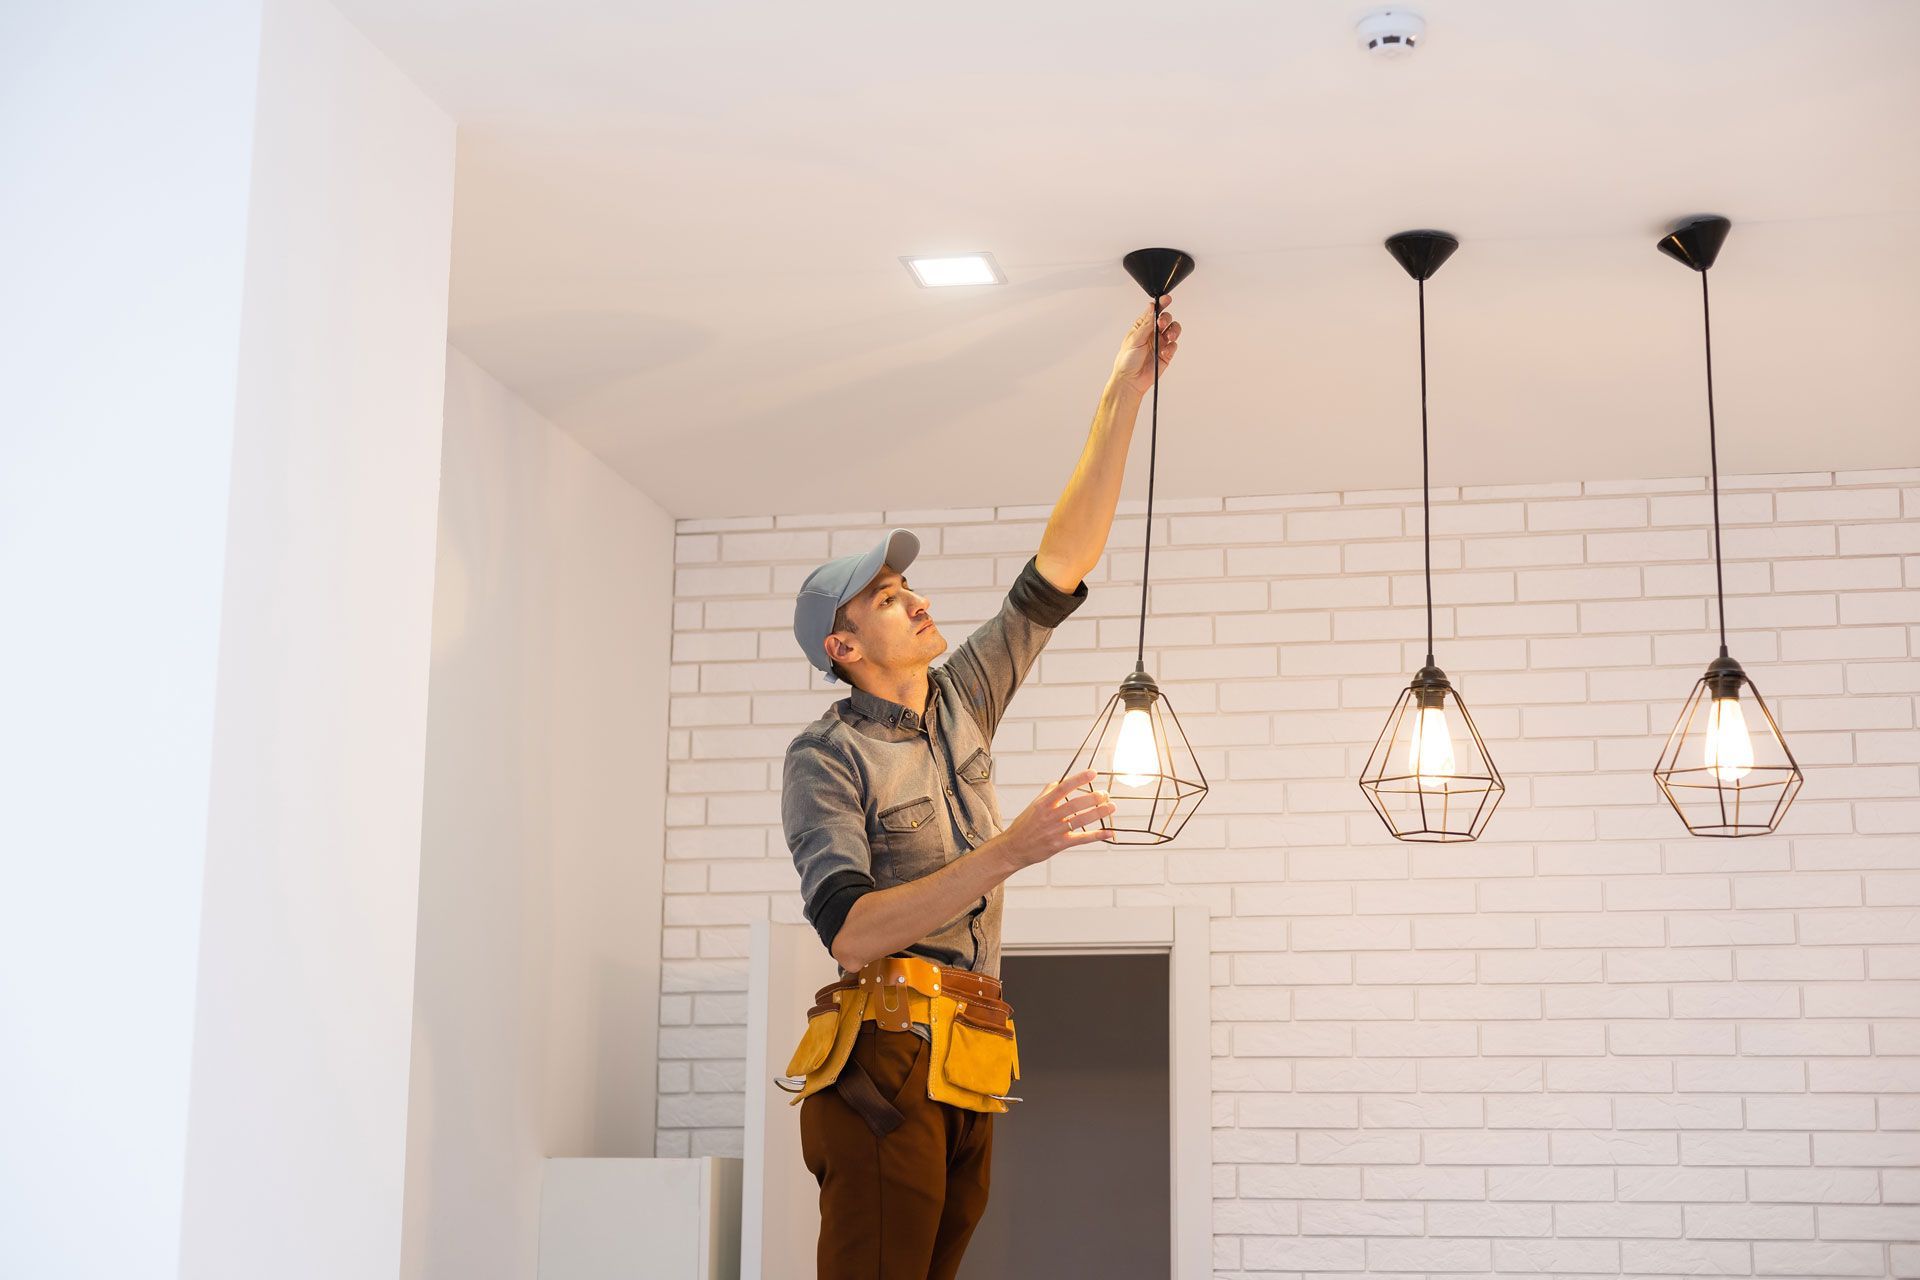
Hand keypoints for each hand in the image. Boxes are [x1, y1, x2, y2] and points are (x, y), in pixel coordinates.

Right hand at [997, 770, 1116, 869]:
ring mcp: (1055, 831)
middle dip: (1093, 798)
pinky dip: (1097, 835)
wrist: (1013, 848)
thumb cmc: (1023, 827)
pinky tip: (1109, 832)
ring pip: (1080, 820)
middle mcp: (1049, 816)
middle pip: (1075, 804)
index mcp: (1043, 804)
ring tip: (1111, 807)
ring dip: (1098, 813)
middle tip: (1105, 793)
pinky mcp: (1059, 844)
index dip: (1079, 779)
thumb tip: (1058, 782)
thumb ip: (1046, 794)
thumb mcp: (1032, 806)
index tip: (1093, 773)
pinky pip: (1081, 838)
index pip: (1063, 787)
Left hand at [1109, 297, 1180, 397]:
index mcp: (1142, 327)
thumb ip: (1146, 324)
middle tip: (1162, 325)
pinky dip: (1171, 347)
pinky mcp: (1166, 354)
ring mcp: (1160, 343)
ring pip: (1173, 330)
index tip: (1166, 299)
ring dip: (1173, 331)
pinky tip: (1163, 352)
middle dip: (1166, 320)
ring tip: (1167, 338)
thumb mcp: (1134, 339)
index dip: (1161, 304)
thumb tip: (1152, 308)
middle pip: (1166, 319)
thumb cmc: (1126, 361)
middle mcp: (1152, 333)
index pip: (1154, 311)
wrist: (1131, 381)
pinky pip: (1174, 346)